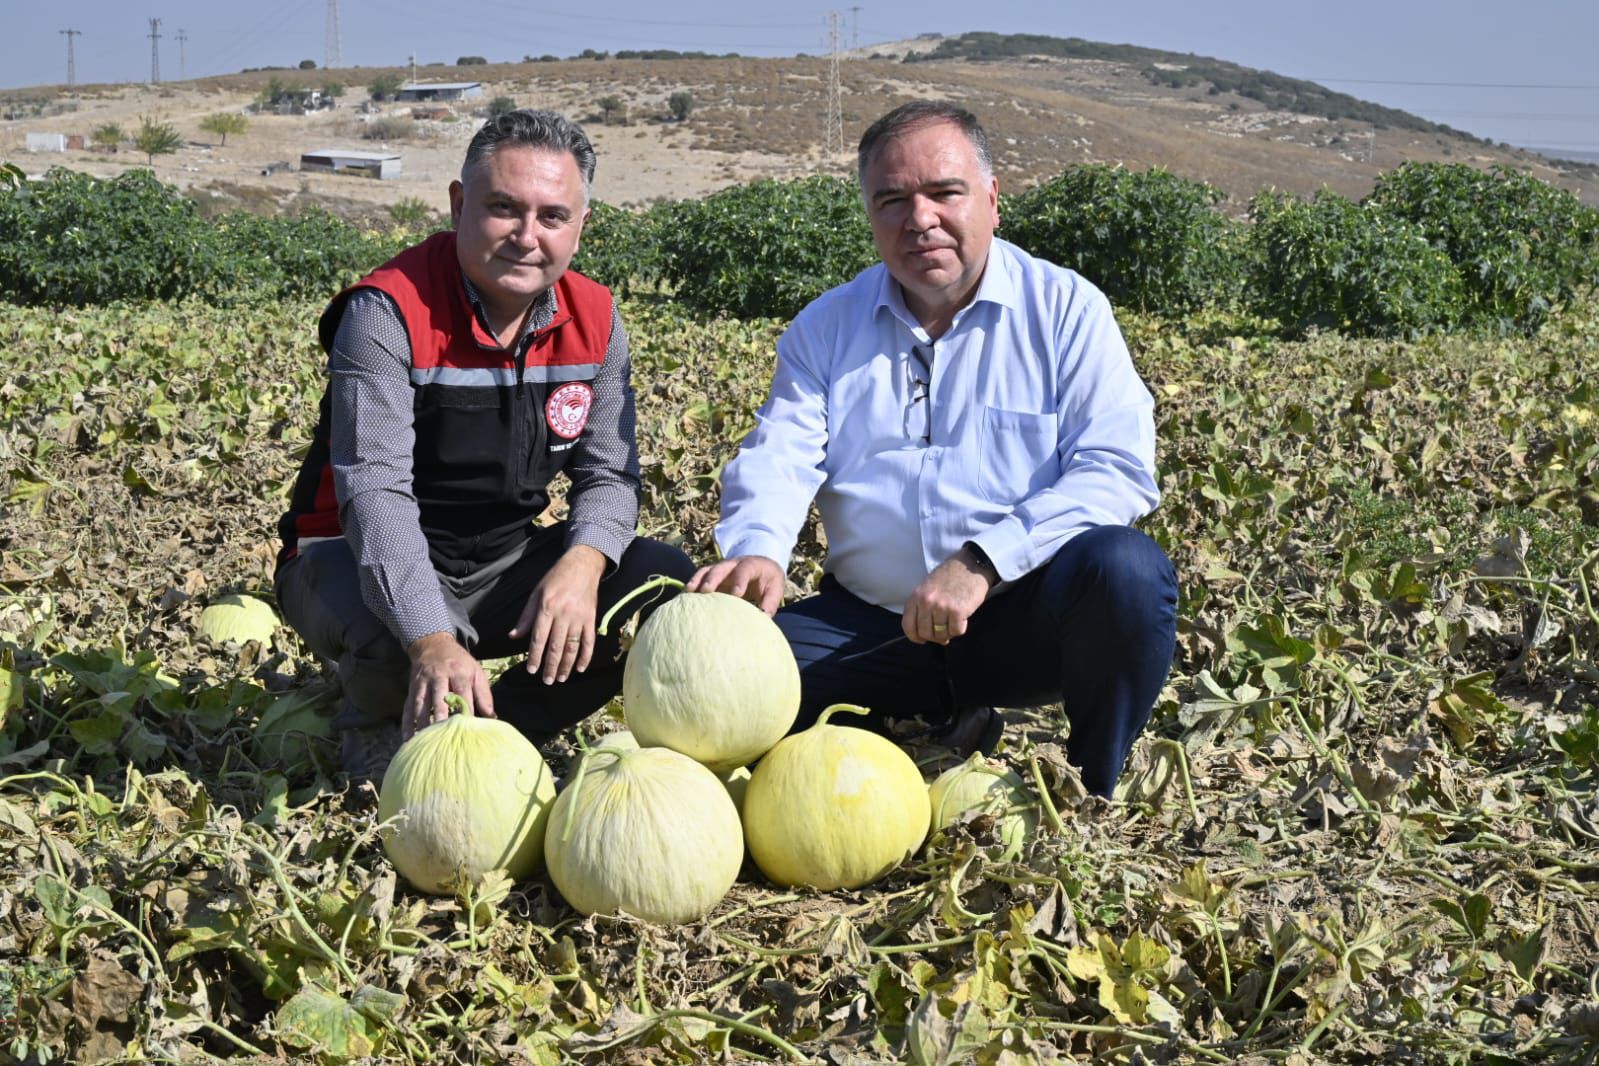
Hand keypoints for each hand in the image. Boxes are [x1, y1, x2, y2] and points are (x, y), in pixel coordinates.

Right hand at [404, 632, 495, 738]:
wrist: (433, 645)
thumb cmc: (459, 663)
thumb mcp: (476, 671)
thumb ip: (484, 695)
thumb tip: (493, 717)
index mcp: (458, 672)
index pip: (463, 692)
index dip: (465, 709)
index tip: (468, 727)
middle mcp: (439, 676)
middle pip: (439, 698)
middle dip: (440, 715)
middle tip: (443, 734)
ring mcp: (423, 683)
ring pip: (422, 704)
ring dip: (422, 723)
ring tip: (425, 741)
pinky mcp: (412, 689)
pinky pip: (408, 708)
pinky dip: (407, 724)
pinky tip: (408, 738)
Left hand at [510, 544, 605, 683]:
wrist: (583, 565)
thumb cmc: (556, 578)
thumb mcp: (536, 593)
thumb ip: (526, 617)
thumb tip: (514, 636)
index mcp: (547, 607)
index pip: (539, 638)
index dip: (535, 656)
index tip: (531, 670)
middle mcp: (564, 614)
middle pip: (556, 646)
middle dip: (550, 666)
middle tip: (546, 681)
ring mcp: (580, 617)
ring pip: (572, 647)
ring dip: (567, 665)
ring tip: (561, 678)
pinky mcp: (591, 619)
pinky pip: (589, 641)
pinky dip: (585, 656)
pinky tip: (580, 668)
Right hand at [685, 555, 785, 615]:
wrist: (762, 566)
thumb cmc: (769, 580)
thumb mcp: (775, 588)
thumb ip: (770, 602)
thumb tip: (763, 618)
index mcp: (751, 565)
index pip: (744, 570)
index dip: (739, 580)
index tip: (736, 593)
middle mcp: (733, 564)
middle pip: (720, 568)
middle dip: (712, 578)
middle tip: (706, 590)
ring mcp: (720, 569)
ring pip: (706, 571)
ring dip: (697, 580)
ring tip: (688, 592)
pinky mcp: (712, 576)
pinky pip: (699, 578)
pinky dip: (691, 585)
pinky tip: (683, 597)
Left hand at [902, 547, 996, 645]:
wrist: (970, 565)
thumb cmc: (950, 576)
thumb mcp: (928, 588)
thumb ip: (923, 609)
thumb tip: (928, 635)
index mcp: (916, 596)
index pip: (908, 626)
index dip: (915, 637)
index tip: (922, 639)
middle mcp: (926, 602)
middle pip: (925, 633)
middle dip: (935, 636)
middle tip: (943, 631)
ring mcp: (942, 607)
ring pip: (941, 634)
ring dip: (948, 632)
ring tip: (953, 622)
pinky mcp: (958, 611)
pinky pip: (956, 631)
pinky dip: (960, 628)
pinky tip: (962, 618)